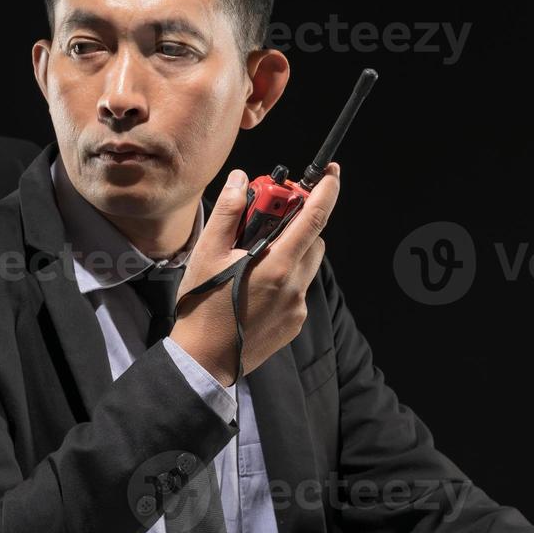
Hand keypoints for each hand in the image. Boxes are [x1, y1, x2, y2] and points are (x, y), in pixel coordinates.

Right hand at [170, 162, 339, 385]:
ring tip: (257, 254)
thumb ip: (228, 213)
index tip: (331, 173)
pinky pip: (299, 289)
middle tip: (271, 217)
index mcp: (277, 265)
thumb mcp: (208, 255)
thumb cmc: (202, 306)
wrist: (204, 359)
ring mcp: (298, 306)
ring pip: (308, 264)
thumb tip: (241, 181)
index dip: (327, 191)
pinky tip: (257, 286)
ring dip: (293, 250)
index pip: (314, 218)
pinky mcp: (295, 322)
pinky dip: (286, 277)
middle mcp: (295, 286)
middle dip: (300, 222)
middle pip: (314, 239)